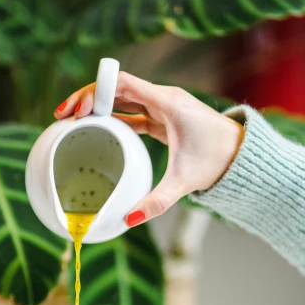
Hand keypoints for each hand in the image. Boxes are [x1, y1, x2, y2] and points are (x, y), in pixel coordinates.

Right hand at [54, 72, 243, 225]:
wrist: (242, 155)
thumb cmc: (218, 160)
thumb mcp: (185, 182)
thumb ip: (157, 201)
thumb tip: (130, 220)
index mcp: (167, 103)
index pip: (122, 85)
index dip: (95, 93)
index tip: (76, 110)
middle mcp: (163, 98)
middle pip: (116, 88)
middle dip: (87, 98)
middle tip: (62, 116)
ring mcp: (162, 107)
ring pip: (121, 99)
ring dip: (97, 107)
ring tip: (70, 121)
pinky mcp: (162, 118)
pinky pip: (130, 112)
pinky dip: (111, 118)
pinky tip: (94, 129)